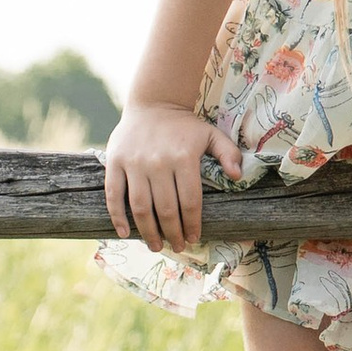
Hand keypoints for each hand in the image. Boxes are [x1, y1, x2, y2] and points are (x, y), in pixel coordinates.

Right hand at [104, 101, 245, 250]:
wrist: (153, 103)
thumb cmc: (185, 125)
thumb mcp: (211, 134)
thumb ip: (228, 153)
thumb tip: (238, 176)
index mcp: (184, 157)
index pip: (190, 201)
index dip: (192, 224)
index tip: (194, 238)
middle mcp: (158, 162)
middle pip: (166, 209)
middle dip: (173, 233)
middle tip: (178, 247)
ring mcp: (134, 163)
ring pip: (140, 206)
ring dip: (148, 231)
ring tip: (156, 246)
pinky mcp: (115, 162)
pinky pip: (113, 194)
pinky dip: (117, 216)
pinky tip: (124, 232)